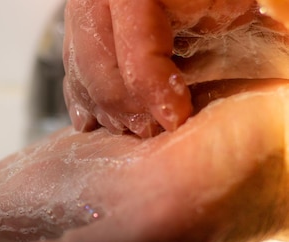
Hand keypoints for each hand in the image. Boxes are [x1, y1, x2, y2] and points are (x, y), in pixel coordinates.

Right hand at [63, 0, 267, 136]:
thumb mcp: (234, 0)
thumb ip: (249, 19)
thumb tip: (270, 51)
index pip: (136, 50)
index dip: (154, 90)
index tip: (175, 120)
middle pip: (96, 64)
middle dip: (123, 106)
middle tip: (150, 130)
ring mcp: (84, 11)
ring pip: (78, 69)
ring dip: (102, 107)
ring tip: (130, 128)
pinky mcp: (78, 26)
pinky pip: (70, 68)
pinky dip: (81, 97)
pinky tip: (91, 120)